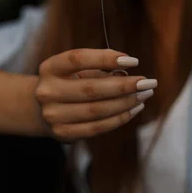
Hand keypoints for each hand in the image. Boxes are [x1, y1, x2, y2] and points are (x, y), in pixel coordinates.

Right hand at [34, 48, 156, 142]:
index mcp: (50, 68)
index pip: (78, 58)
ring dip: (126, 103)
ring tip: (145, 94)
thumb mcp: (77, 69)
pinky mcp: (63, 133)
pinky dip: (119, 118)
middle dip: (124, 85)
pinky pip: (97, 127)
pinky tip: (134, 109)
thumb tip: (127, 72)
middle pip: (90, 88)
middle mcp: (47, 91)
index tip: (133, 61)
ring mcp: (53, 115)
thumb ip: (98, 68)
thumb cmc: (68, 82)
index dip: (106, 58)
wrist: (43, 109)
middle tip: (148, 82)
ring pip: (97, 110)